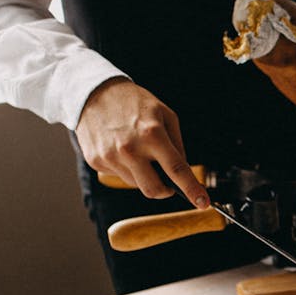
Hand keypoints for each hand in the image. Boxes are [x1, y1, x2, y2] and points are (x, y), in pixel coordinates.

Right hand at [75, 77, 209, 207]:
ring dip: (143, 175)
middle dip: (165, 190)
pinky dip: (126, 168)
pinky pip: (119, 175)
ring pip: (136, 184)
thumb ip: (177, 145)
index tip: (203, 202)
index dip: (192, 189)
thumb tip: (184, 172)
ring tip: (137, 151)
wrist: (92, 92)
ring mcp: (111, 156)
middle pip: (154, 189)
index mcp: (152, 134)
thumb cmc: (133, 102)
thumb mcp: (164, 115)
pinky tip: (121, 148)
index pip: (176, 170)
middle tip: (168, 182)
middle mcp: (130, 148)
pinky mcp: (96, 161)